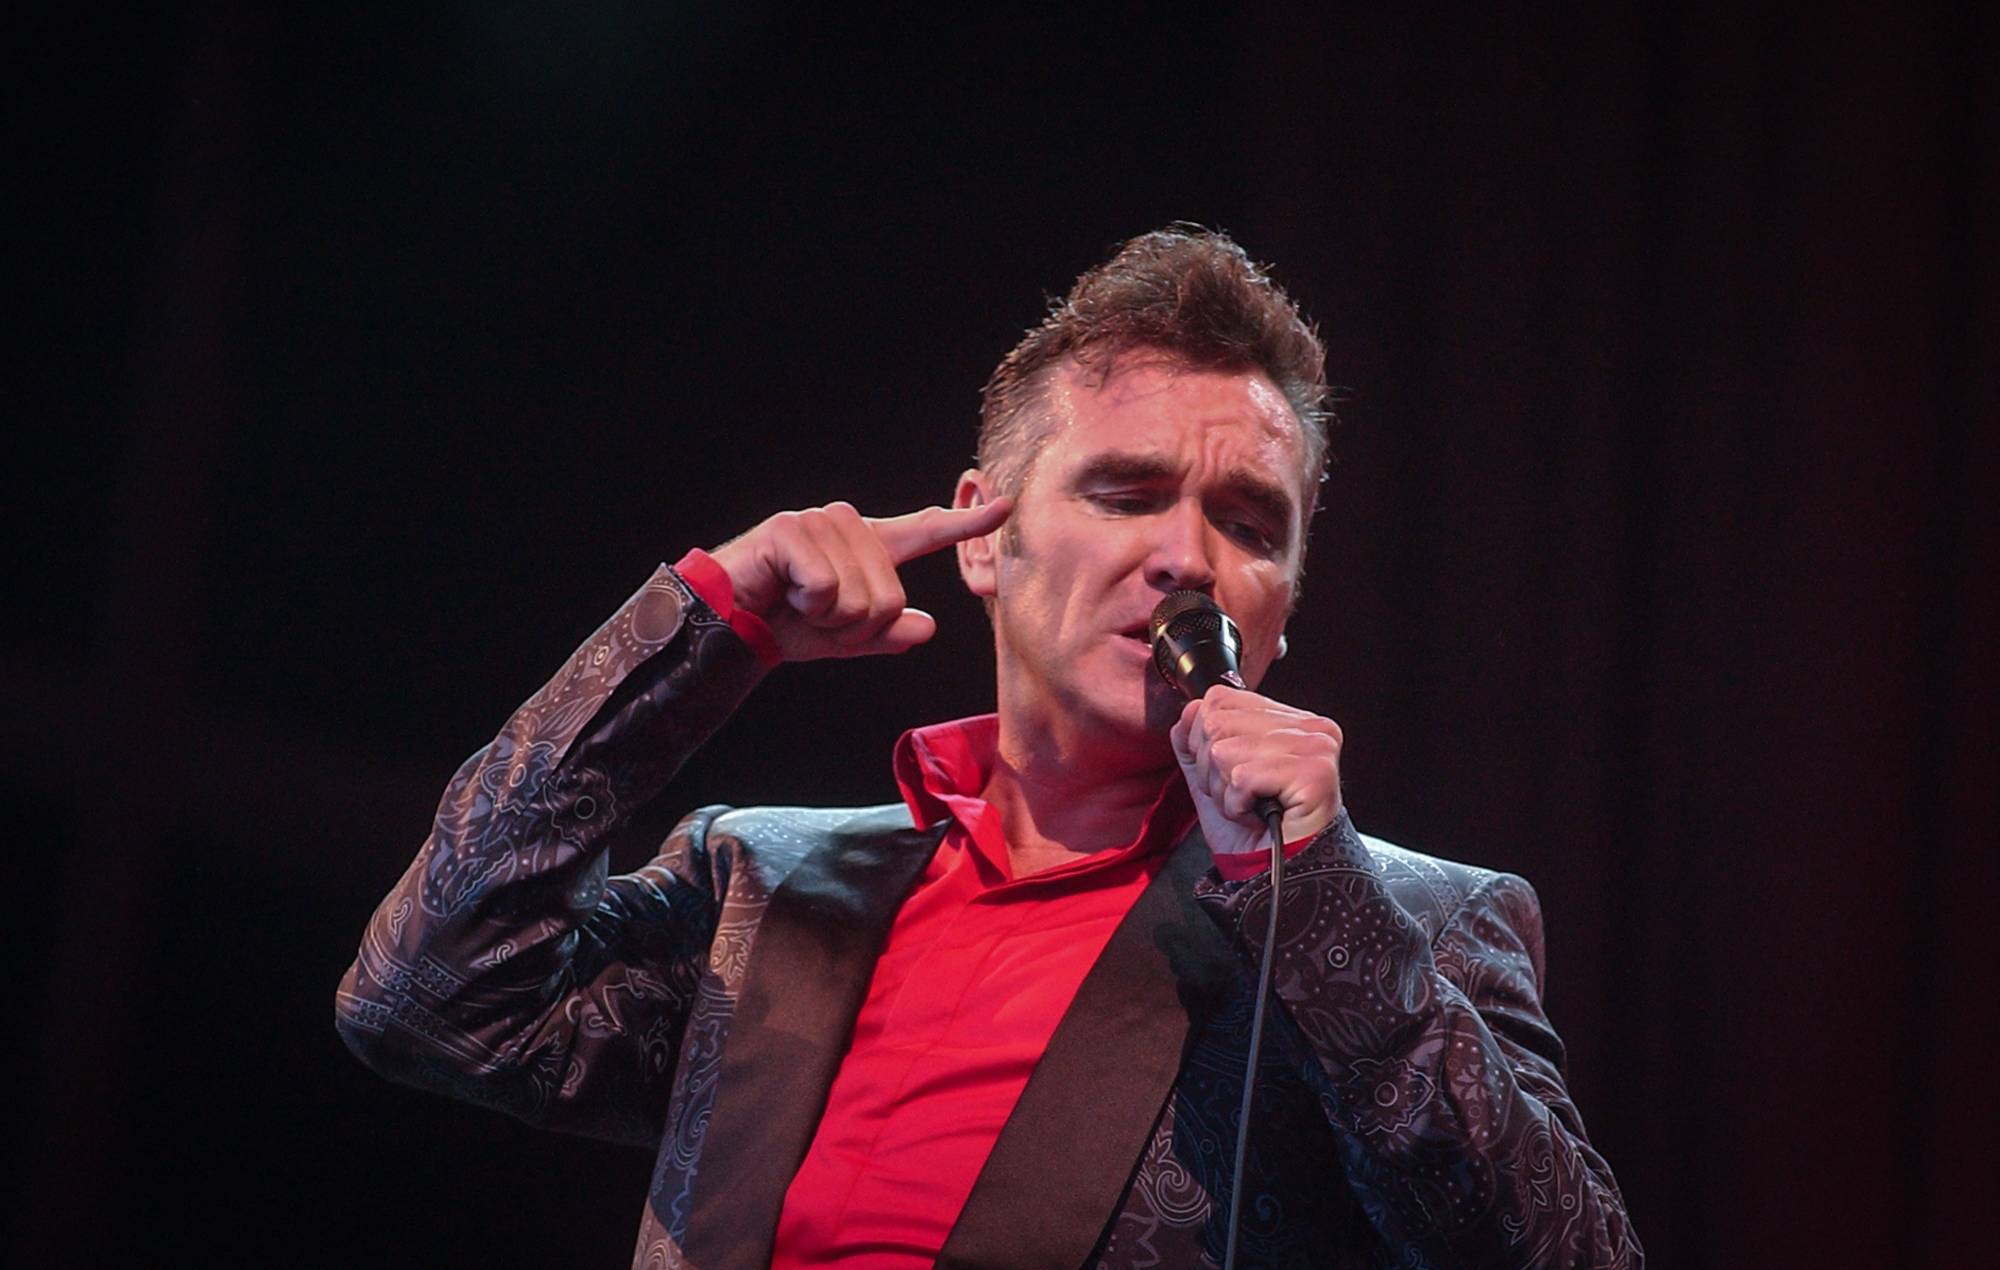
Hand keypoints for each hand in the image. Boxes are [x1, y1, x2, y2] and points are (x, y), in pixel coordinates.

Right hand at [708, 498, 1012, 661]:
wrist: (726, 624)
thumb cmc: (783, 623)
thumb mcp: (843, 638)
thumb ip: (886, 633)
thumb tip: (927, 628)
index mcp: (867, 546)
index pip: (924, 533)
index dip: (966, 524)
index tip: (1007, 506)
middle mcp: (849, 525)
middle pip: (890, 597)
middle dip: (853, 627)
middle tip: (815, 616)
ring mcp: (820, 522)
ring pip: (860, 598)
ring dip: (827, 620)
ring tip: (796, 603)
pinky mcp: (791, 529)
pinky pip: (827, 590)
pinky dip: (805, 608)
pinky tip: (781, 591)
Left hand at [1170, 686, 1343, 855]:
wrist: (1276, 879)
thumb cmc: (1254, 835)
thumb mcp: (1214, 781)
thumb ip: (1196, 743)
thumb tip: (1187, 712)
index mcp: (1289, 721)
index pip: (1220, 699)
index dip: (1205, 742)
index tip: (1229, 776)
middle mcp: (1309, 727)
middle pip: (1216, 723)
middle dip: (1214, 773)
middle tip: (1243, 798)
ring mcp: (1316, 748)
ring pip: (1224, 751)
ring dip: (1226, 793)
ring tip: (1253, 809)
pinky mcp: (1315, 773)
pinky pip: (1242, 777)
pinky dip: (1238, 806)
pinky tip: (1259, 817)